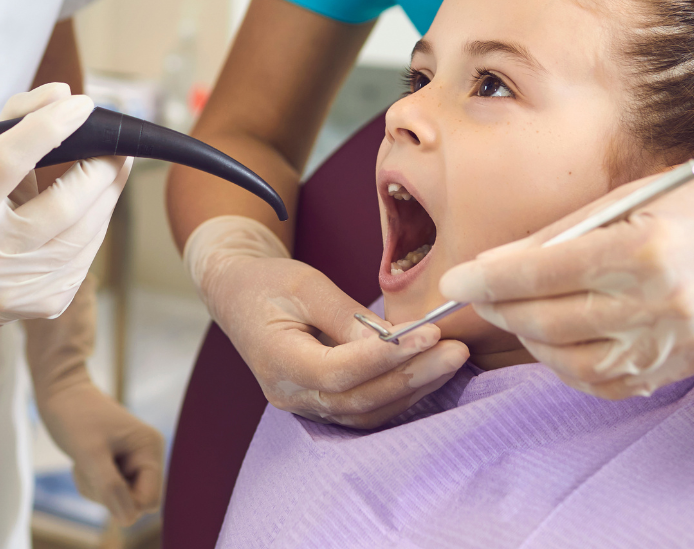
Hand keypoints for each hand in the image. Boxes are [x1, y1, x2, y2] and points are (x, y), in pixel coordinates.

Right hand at [0, 83, 131, 358]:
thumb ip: (15, 122)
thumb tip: (62, 94)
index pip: (4, 163)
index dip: (47, 128)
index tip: (81, 104)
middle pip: (65, 203)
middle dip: (100, 167)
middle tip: (114, 146)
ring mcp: (18, 288)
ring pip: (89, 228)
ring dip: (109, 192)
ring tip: (114, 167)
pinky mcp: (47, 302)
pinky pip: (90, 251)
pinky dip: (98, 222)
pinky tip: (95, 207)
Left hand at [38, 379, 163, 526]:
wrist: (61, 393)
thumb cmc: (75, 418)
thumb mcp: (90, 455)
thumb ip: (111, 487)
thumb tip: (129, 520)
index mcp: (150, 448)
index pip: (150, 499)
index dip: (126, 503)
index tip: (101, 484)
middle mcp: (147, 453)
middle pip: (134, 501)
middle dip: (108, 494)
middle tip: (90, 468)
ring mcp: (133, 458)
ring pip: (119, 498)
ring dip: (97, 488)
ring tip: (85, 461)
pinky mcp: (118, 461)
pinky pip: (109, 491)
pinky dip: (93, 483)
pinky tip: (85, 461)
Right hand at [187, 217, 468, 428]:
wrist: (237, 293)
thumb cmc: (267, 281)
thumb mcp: (303, 284)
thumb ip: (345, 315)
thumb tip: (392, 338)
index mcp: (278, 361)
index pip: (339, 371)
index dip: (386, 357)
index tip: (428, 332)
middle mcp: (290, 394)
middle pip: (359, 399)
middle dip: (412, 376)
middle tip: (456, 349)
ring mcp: (303, 404)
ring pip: (365, 412)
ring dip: (412, 389)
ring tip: (451, 360)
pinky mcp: (319, 402)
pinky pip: (363, 410)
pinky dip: (398, 395)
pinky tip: (427, 374)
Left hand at [440, 138, 693, 398]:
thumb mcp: (631, 196)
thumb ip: (565, 234)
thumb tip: (502, 262)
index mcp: (642, 248)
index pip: (541, 273)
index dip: (488, 279)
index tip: (453, 282)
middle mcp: (661, 302)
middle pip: (549, 321)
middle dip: (498, 309)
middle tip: (471, 295)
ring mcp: (677, 341)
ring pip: (574, 362)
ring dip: (528, 340)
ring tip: (508, 314)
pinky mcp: (688, 363)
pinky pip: (611, 383)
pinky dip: (569, 368)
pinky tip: (552, 344)